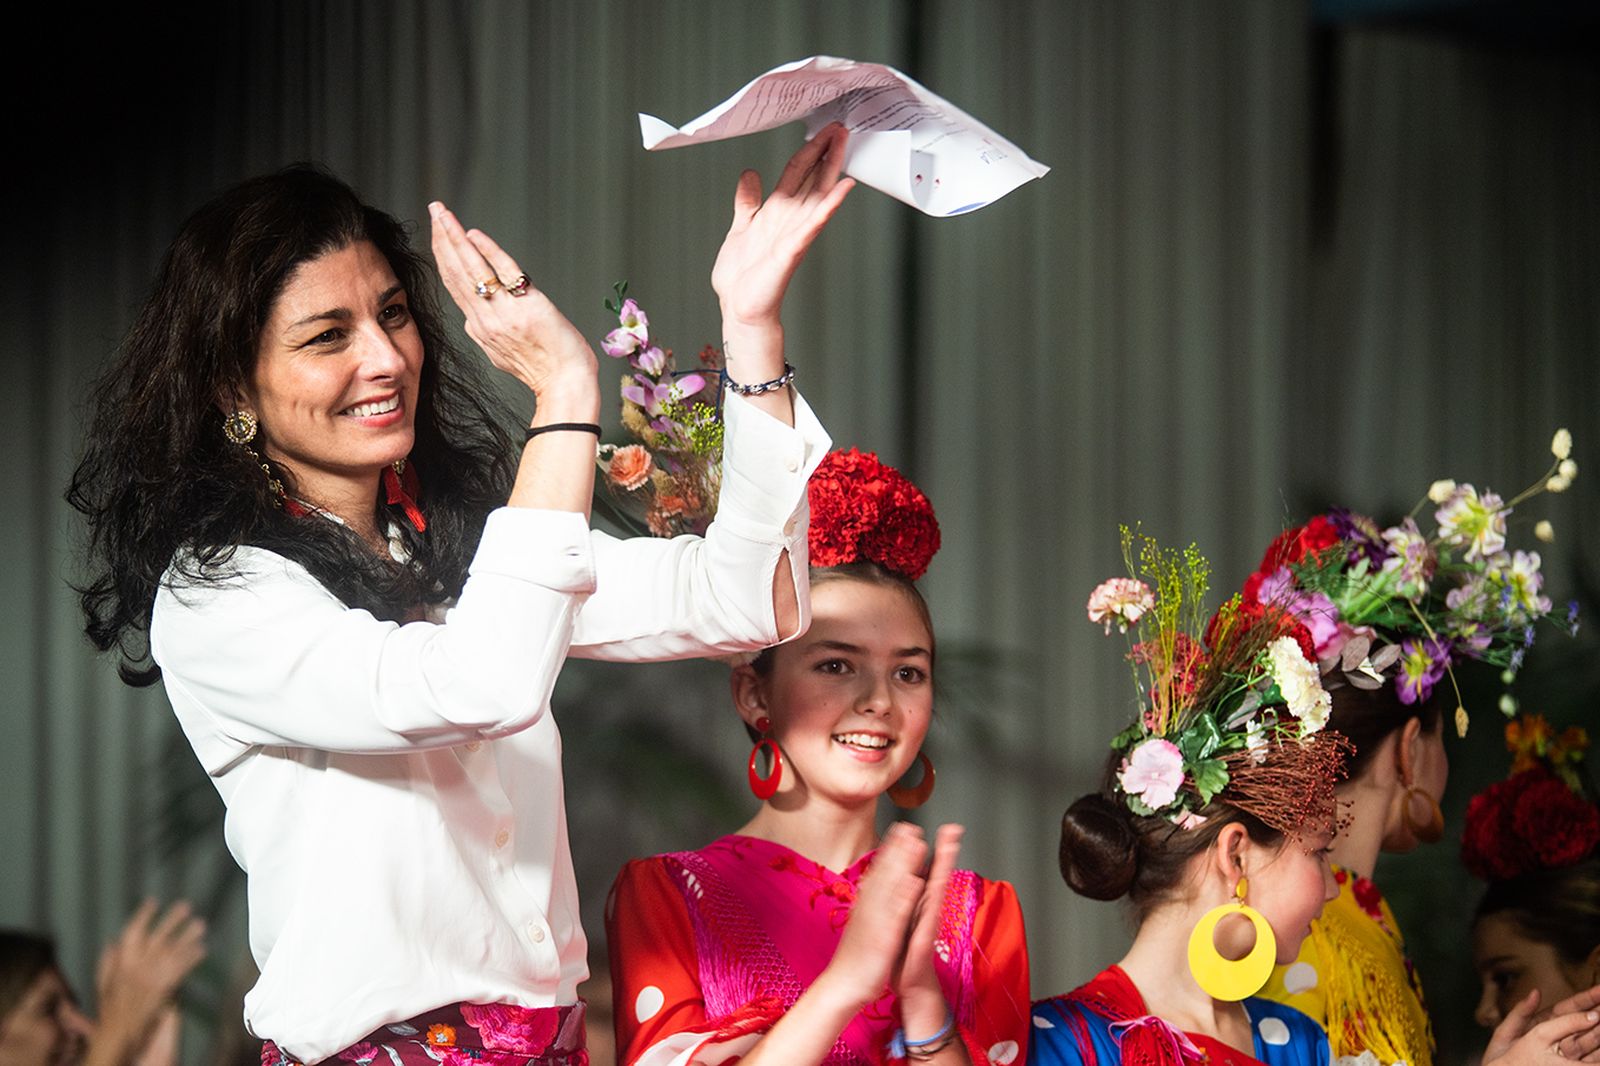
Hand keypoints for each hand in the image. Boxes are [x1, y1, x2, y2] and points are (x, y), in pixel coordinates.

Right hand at [87, 901, 205, 1065]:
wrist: (118, 1034)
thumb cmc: (110, 1010)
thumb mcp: (103, 983)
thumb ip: (107, 961)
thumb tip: (111, 940)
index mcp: (120, 962)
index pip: (131, 933)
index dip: (143, 916)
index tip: (153, 902)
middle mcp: (136, 965)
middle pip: (157, 937)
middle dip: (171, 920)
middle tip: (186, 905)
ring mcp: (151, 976)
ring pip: (173, 950)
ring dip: (188, 936)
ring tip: (200, 924)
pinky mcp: (164, 987)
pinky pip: (181, 968)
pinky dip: (192, 957)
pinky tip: (202, 949)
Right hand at [428, 202, 597, 403]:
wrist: (566, 383)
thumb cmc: (545, 369)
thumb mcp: (502, 356)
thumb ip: (486, 334)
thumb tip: (472, 323)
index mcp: (479, 328)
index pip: (454, 285)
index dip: (443, 257)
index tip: (438, 235)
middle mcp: (485, 320)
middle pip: (456, 272)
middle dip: (443, 238)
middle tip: (434, 211)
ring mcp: (503, 314)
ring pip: (470, 269)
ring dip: (454, 238)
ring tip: (443, 214)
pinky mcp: (525, 307)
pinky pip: (502, 271)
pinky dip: (487, 250)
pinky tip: (474, 233)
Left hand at [711, 122, 854, 331]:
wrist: (738, 307)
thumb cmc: (742, 275)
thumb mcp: (741, 225)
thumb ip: (748, 201)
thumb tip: (750, 173)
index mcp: (777, 212)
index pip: (797, 173)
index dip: (809, 151)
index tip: (823, 132)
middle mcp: (789, 219)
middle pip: (812, 178)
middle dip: (825, 151)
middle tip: (841, 126)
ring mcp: (793, 234)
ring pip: (816, 194)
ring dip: (831, 169)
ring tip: (843, 145)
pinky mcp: (792, 250)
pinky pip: (813, 224)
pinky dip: (828, 205)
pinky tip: (843, 188)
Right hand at [817, 823, 928, 1010]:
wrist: (842, 985)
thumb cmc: (855, 955)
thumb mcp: (863, 923)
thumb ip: (869, 903)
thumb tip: (875, 884)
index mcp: (865, 904)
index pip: (879, 871)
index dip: (891, 848)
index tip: (902, 827)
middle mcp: (869, 907)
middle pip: (884, 873)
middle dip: (898, 848)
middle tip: (911, 825)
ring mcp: (875, 921)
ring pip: (891, 887)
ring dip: (903, 864)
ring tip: (917, 843)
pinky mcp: (882, 937)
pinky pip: (896, 915)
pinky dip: (904, 897)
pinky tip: (915, 882)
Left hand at [894, 825, 963, 1033]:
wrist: (908, 981)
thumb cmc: (906, 949)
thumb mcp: (907, 915)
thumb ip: (912, 894)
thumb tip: (914, 872)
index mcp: (919, 901)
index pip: (929, 869)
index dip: (937, 848)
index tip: (946, 827)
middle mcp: (927, 910)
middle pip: (938, 875)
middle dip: (946, 852)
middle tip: (954, 830)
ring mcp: (928, 924)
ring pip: (936, 892)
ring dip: (943, 870)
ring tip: (950, 848)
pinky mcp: (923, 939)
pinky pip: (927, 917)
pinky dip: (929, 901)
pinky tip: (933, 884)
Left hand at [1485, 989, 1599, 1065]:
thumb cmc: (1500, 1057)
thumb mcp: (1506, 1032)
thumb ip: (1521, 1013)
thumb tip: (1536, 992)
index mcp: (1544, 1023)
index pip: (1569, 1008)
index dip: (1586, 999)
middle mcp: (1559, 1038)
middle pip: (1585, 1023)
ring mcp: (1566, 1054)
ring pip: (1591, 1041)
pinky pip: (1587, 1060)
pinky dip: (1598, 1053)